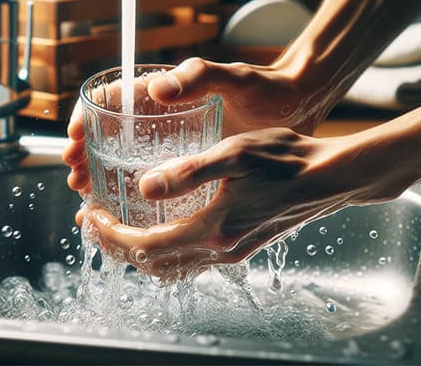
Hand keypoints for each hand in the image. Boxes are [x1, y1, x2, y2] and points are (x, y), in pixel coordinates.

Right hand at [63, 57, 325, 192]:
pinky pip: (154, 176)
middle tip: (75, 176)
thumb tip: (158, 87)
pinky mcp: (193, 161)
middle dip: (89, 153)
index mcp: (169, 92)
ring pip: (129, 157)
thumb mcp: (235, 79)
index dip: (88, 118)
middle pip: (114, 133)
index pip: (115, 100)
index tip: (72, 138)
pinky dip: (134, 190)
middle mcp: (168, 116)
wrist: (300, 109)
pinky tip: (125, 208)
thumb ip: (200, 77)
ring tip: (88, 194)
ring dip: (104, 174)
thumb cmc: (268, 89)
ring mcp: (179, 141)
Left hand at [76, 128, 413, 279]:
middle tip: (94, 223)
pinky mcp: (241, 245)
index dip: (112, 235)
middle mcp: (220, 249)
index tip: (90, 215)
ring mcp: (232, 252)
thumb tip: (146, 185)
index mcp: (213, 229)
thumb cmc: (287, 160)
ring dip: (139, 252)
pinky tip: (160, 228)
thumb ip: (188, 171)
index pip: (146, 247)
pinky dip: (165, 251)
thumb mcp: (234, 154)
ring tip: (118, 228)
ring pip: (172, 267)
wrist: (330, 177)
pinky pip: (191, 260)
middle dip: (118, 247)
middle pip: (154, 264)